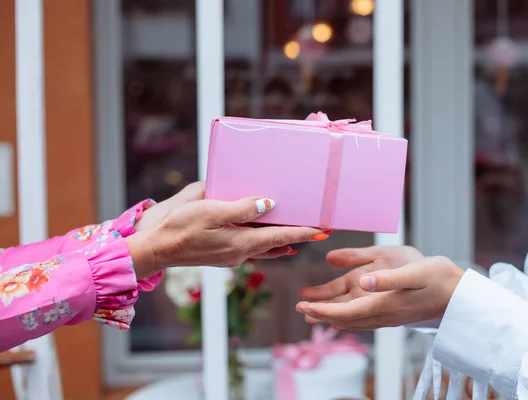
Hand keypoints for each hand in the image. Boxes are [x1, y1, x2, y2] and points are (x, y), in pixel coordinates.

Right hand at [134, 181, 302, 261]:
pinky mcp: (223, 255)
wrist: (156, 249)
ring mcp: (232, 256)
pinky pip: (252, 248)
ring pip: (265, 248)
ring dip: (283, 241)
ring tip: (299, 235)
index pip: (281, 236)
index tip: (322, 230)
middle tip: (318, 230)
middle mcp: (241, 253)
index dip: (303, 232)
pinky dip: (265, 242)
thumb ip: (242, 208)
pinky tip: (266, 237)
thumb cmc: (180, 227)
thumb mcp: (211, 211)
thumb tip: (269, 204)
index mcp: (241, 243)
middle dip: (298, 237)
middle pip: (277, 243)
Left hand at [296, 256, 463, 329]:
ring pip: (354, 321)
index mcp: (385, 303)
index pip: (347, 311)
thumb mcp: (415, 272)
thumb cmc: (440, 279)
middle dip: (322, 314)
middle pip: (346, 319)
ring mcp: (390, 317)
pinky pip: (364, 320)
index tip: (304, 305)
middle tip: (300, 308)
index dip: (323, 309)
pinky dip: (347, 318)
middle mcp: (384, 314)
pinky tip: (344, 315)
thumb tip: (363, 281)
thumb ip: (388, 278)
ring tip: (313, 313)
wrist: (462, 297)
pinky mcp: (395, 314)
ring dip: (332, 317)